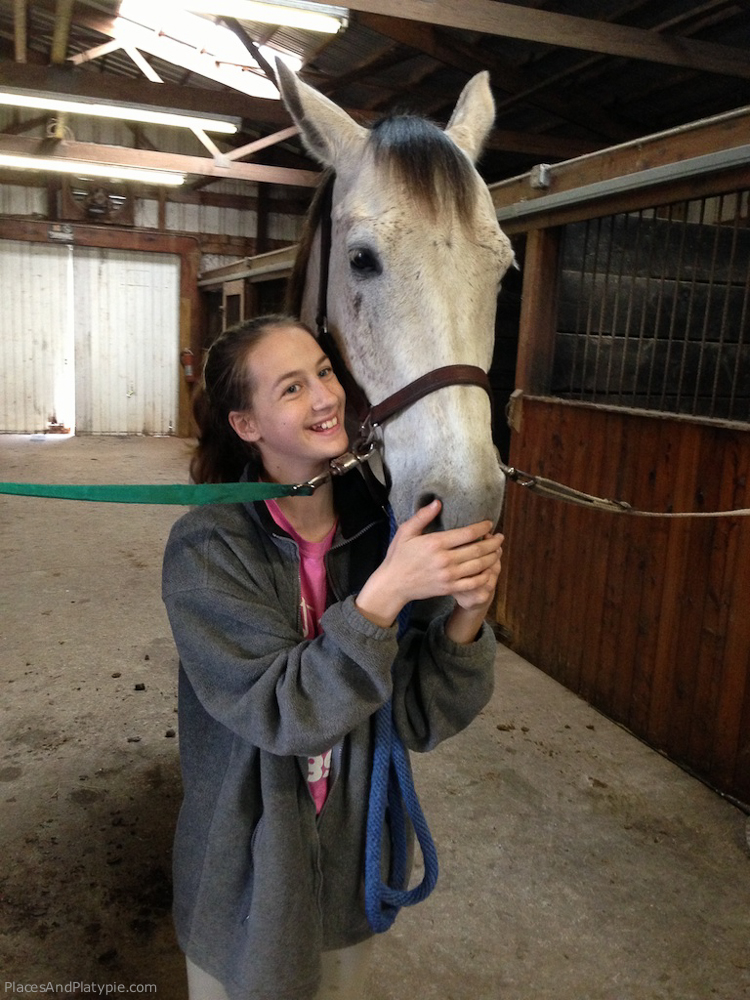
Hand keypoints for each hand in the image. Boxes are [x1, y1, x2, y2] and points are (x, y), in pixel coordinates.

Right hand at [355, 500, 502, 627]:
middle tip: (500, 537)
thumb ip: (422, 516)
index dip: (483, 528)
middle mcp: (445, 559)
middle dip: (493, 542)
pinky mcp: (449, 588)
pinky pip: (474, 583)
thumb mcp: (406, 532)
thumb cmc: (399, 556)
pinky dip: (485, 576)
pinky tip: (490, 570)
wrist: (394, 584)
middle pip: (478, 549)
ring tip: (498, 551)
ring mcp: (448, 575)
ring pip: (479, 566)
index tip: (489, 524)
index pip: (467, 533)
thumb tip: (437, 502)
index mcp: (435, 543)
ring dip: (493, 558)